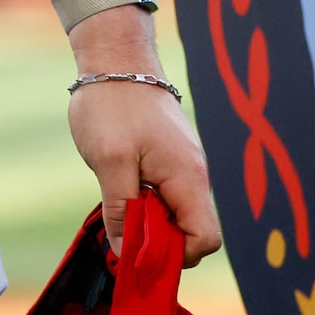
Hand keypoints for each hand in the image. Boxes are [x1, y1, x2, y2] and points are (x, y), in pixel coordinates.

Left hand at [66, 10, 221, 264]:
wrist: (117, 58)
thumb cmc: (113, 105)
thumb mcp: (110, 161)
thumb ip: (122, 211)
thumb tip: (127, 255)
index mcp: (188, 177)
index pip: (204, 239)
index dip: (173, 255)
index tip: (137, 248)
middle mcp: (194, 175)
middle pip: (192, 232)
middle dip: (160, 243)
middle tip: (122, 229)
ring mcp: (184, 167)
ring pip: (177, 216)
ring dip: (150, 224)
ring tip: (119, 209)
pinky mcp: (171, 161)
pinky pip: (168, 198)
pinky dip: (148, 206)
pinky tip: (122, 192)